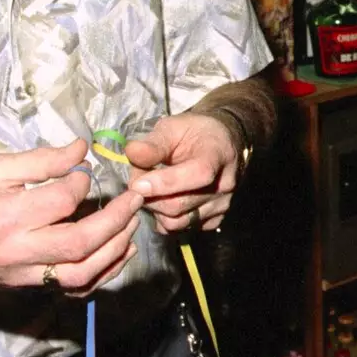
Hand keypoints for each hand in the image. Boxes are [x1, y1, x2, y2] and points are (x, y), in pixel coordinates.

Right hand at [0, 140, 143, 293]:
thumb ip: (40, 160)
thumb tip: (82, 149)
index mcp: (7, 216)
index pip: (62, 201)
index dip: (83, 182)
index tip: (85, 171)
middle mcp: (18, 251)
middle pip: (80, 243)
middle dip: (116, 220)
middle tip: (135, 198)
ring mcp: (26, 276)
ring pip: (82, 274)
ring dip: (115, 250)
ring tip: (132, 224)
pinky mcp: (31, 289)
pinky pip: (75, 290)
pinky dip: (103, 273)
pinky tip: (119, 252)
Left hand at [121, 113, 238, 233]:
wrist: (221, 143)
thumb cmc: (194, 132)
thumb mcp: (173, 127)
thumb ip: (154, 143)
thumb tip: (132, 153)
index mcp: (218, 154)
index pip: (197, 174)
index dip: (166, 183)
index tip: (137, 184)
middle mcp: (224, 184)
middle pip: (180, 204)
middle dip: (150, 197)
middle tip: (136, 183)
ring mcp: (222, 205)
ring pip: (178, 222)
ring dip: (155, 210)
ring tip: (150, 192)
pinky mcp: (215, 220)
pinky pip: (183, 229)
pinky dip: (166, 220)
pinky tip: (164, 201)